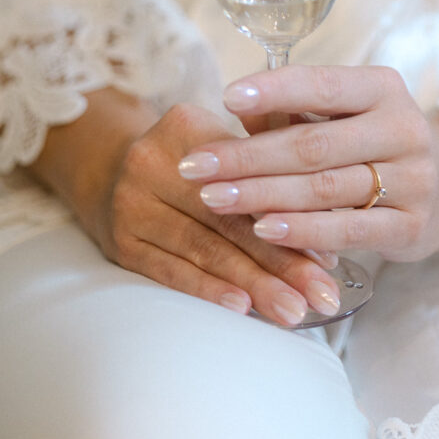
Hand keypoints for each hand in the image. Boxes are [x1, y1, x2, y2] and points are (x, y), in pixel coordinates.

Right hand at [30, 88, 340, 325]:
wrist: (108, 169)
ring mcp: (132, 204)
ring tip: (294, 312)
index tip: (330, 256)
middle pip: (228, 218)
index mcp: (185, 126)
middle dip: (281, 262)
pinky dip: (208, 290)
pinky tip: (242, 308)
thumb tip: (330, 196)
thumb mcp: (221, 136)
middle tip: (323, 297)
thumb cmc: (190, 161)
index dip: (291, 217)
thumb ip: (271, 147)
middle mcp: (152, 162)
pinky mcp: (122, 243)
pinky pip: (170, 271)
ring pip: (204, 250)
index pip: (247, 178)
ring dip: (254, 285)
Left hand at [181, 66, 438, 260]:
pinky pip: (349, 230)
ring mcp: (414, 180)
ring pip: (325, 189)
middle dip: (248, 157)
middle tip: (196, 166)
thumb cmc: (369, 142)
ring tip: (213, 198)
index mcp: (383, 88)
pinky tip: (262, 230)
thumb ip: (290, 112)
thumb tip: (236, 108)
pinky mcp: (412, 226)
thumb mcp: (338, 116)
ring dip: (262, 196)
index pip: (324, 84)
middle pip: (314, 145)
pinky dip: (302, 231)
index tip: (226, 96)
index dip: (275, 90)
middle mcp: (404, 129)